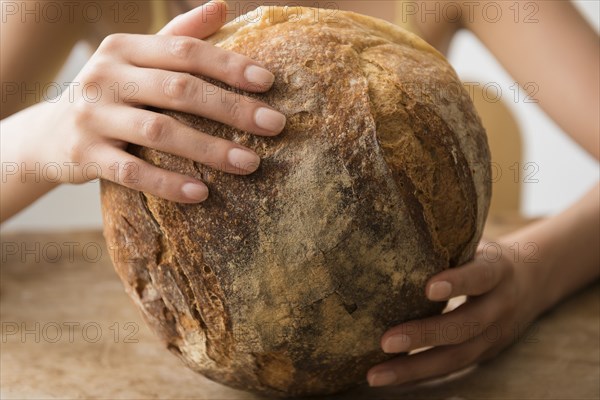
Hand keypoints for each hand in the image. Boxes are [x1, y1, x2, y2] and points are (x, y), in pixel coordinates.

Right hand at [31, 0, 284, 202]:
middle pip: (179, 89)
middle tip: (275, 125)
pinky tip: (201, 194)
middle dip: (231, 108)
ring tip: (250, 163)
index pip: (184, 51)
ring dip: (209, 149)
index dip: (228, 64)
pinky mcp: (84, 155)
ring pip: (159, 131)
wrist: (49, 133)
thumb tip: (223, 6)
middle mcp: (106, 76)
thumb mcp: (138, 60)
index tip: (268, 82)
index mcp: (124, 48)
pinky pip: (131, 172)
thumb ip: (179, 36)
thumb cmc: (113, 94)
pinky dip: (167, 183)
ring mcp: (92, 116)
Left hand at [367, 239, 542, 386]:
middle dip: (424, 336)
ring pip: (456, 356)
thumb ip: (447, 244)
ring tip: (376, 374)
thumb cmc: (485, 255)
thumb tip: (393, 233)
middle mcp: (499, 305)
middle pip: (465, 326)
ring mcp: (495, 335)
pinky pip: (451, 367)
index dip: (458, 282)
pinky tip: (389, 377)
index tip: (429, 288)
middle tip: (385, 341)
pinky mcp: (485, 354)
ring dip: (414, 368)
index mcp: (498, 270)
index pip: (480, 276)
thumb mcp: (476, 243)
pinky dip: (419, 375)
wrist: (533, 279)